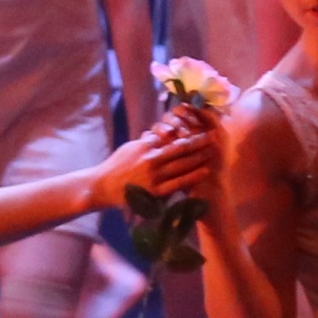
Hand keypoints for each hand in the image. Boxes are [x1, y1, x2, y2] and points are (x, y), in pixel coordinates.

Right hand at [95, 112, 215, 209]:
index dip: (187, 131)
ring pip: (182, 164)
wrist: (103, 186)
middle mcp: (151, 159)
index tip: (200, 126)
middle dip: (198, 141)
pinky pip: (178, 182)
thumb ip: (148, 141)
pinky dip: (193, 176)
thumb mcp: (131, 147)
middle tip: (214, 135)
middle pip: (180, 148)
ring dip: (200, 156)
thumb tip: (161, 133)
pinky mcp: (155, 191)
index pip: (170, 136)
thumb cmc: (117, 166)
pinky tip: (204, 171)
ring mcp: (154, 176)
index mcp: (145, 146)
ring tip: (214, 150)